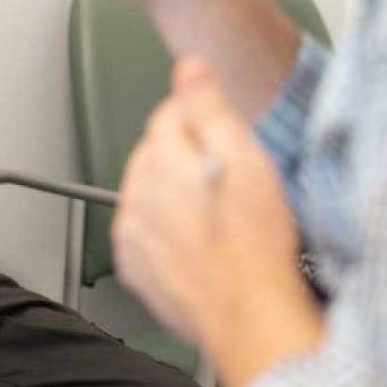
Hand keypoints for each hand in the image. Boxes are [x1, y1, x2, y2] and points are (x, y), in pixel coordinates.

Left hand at [113, 59, 313, 370]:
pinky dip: (166, 232)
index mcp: (160, 163)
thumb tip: (188, 67)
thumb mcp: (246, 162)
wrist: (249, 319)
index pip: (168, 113)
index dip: (203, 121)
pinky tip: (201, 243)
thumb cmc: (255, 248)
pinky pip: (145, 231)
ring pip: (149, 192)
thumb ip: (209, 109)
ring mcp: (131, 234)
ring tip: (220, 219)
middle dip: (189, 158)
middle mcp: (134, 196)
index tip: (228, 140)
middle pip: (156, 152)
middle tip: (231, 185)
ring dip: (176, 195)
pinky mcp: (135, 266)